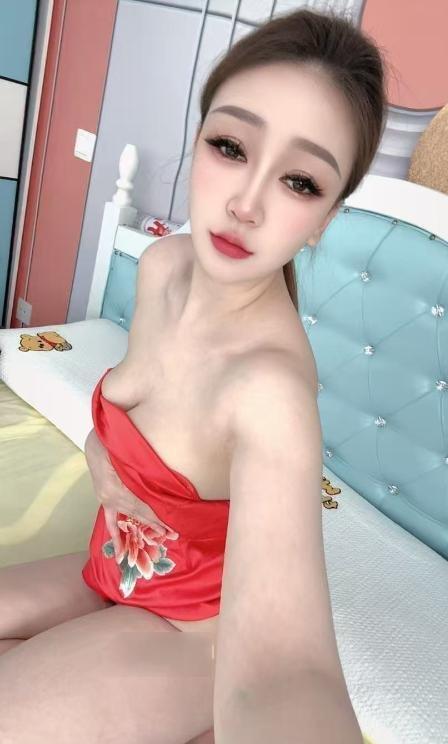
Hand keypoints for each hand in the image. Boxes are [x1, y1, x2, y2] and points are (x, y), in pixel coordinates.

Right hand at [84, 428, 177, 561]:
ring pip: (130, 516)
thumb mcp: (131, 453)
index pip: (141, 506)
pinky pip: (111, 522)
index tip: (172, 524)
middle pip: (138, 512)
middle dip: (157, 523)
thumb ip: (143, 469)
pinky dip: (117, 536)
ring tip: (162, 535)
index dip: (157, 515)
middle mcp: (110, 496)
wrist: (98, 440)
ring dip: (146, 526)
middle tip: (174, 534)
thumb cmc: (116, 442)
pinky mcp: (104, 499)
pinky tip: (121, 552)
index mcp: (115, 487)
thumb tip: (162, 484)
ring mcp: (106, 499)